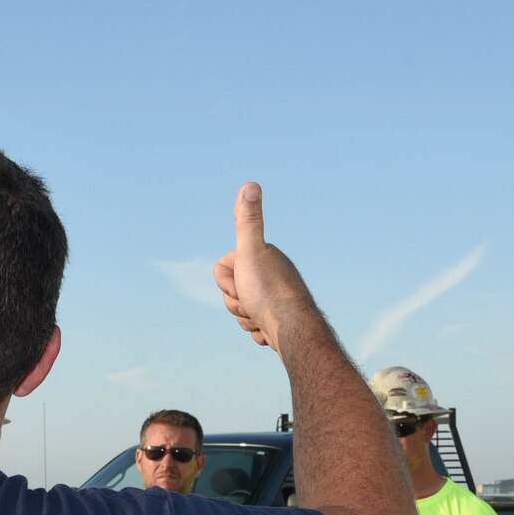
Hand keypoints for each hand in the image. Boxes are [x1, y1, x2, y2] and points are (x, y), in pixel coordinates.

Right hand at [212, 183, 317, 353]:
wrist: (291, 330)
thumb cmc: (268, 291)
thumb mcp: (251, 252)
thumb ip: (248, 220)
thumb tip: (250, 185)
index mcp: (263, 256)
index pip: (223, 268)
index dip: (226, 280)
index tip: (244, 281)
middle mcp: (270, 274)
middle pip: (230, 290)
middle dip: (234, 301)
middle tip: (251, 301)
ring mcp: (274, 298)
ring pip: (240, 309)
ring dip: (244, 317)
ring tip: (260, 316)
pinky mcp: (277, 319)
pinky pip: (254, 325)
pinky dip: (257, 329)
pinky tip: (268, 328)